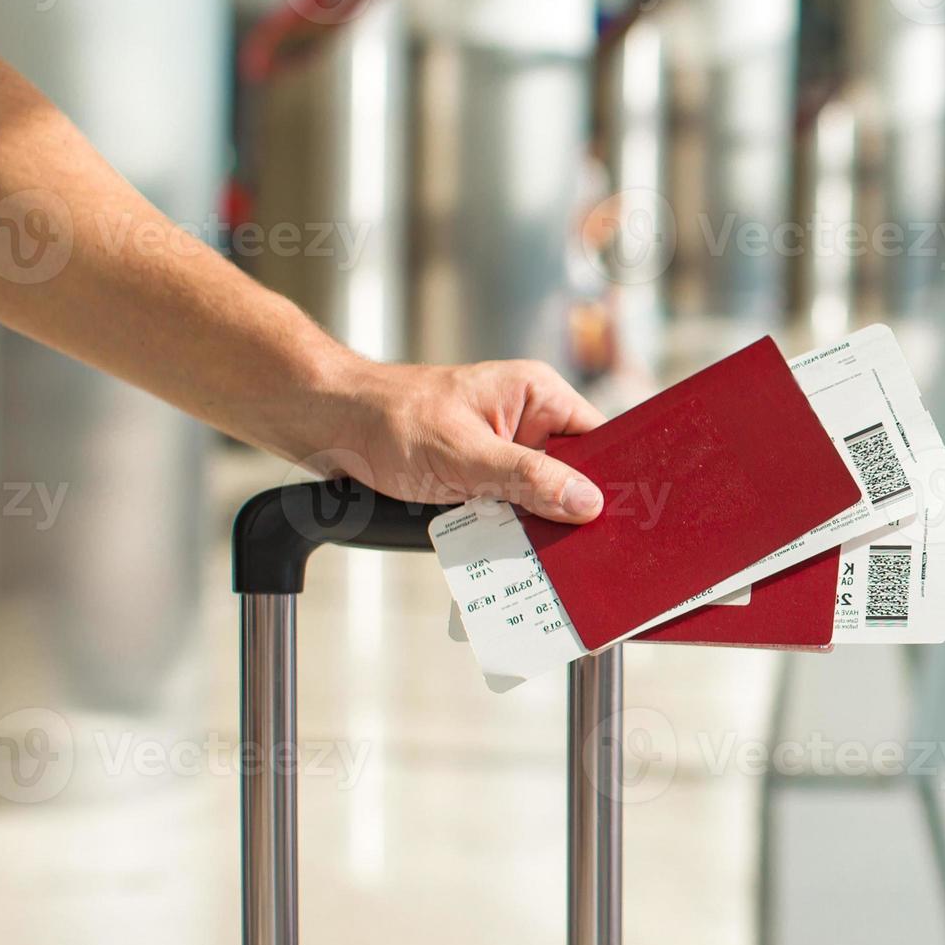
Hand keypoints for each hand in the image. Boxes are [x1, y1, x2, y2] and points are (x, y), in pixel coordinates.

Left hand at [278, 357, 611, 523]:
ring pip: (541, 496)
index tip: (617, 518)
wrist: (327, 426)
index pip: (597, 439)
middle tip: (575, 544)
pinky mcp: (482, 473)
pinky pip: (511, 507)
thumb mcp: (465, 456)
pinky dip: (506, 529)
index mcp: (535, 394)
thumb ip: (529, 479)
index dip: (609, 478)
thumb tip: (586, 502)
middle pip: (573, 473)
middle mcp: (526, 417)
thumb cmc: (387, 421)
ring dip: (534, 524)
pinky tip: (504, 547)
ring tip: (536, 550)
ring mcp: (504, 446)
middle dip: (570, 510)